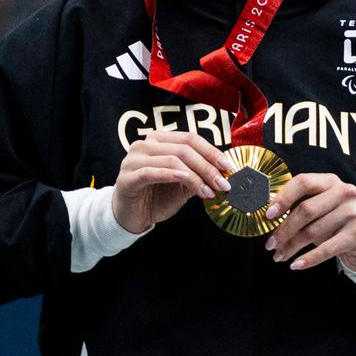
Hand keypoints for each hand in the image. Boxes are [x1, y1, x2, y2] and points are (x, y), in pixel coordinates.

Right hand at [112, 130, 231, 233]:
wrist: (131, 217)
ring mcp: (134, 159)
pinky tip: (185, 181)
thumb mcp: (183, 184)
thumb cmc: (156, 197)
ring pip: (172, 160)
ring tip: (208, 192)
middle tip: (223, 184)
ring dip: (195, 176)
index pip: (190, 138)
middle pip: (184, 149)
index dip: (212, 152)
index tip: (228, 167)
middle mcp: (145, 144)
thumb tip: (224, 171)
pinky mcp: (127, 177)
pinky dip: (171, 175)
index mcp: (159, 140)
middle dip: (207, 167)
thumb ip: (198, 174)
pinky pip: (152, 172)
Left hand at [263, 173, 355, 271]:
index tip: (268, 215)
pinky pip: (326, 249)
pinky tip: (296, 265)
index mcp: (330, 181)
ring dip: (291, 247)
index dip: (283, 198)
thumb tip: (270, 218)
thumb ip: (300, 206)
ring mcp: (353, 213)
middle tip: (270, 244)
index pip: (303, 182)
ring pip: (312, 232)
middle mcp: (344, 192)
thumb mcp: (322, 207)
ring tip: (280, 256)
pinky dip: (308, 259)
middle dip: (283, 229)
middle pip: (305, 210)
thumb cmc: (337, 220)